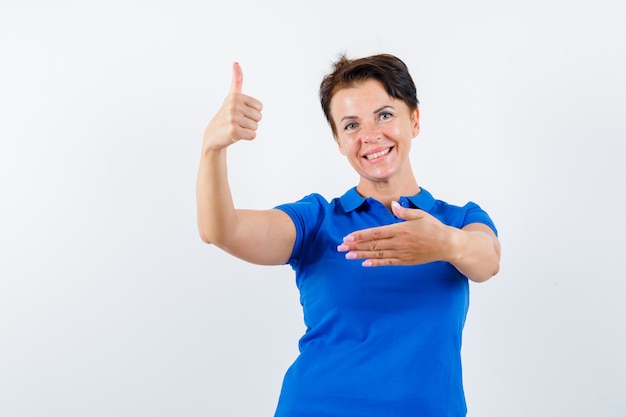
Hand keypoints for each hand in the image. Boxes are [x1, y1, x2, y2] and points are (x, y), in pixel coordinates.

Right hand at [202, 62, 262, 150]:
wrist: (213, 136)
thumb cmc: (226, 116)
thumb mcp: (231, 96)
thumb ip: (236, 80)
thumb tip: (236, 62)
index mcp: (236, 97)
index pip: (260, 107)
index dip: (252, 113)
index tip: (240, 113)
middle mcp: (233, 105)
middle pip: (259, 117)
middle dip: (250, 122)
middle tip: (237, 123)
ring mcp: (233, 118)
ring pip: (255, 127)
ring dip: (248, 130)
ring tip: (236, 128)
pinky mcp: (234, 131)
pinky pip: (252, 135)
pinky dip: (247, 137)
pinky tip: (236, 135)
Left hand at [336, 201, 454, 266]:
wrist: (447, 245)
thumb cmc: (434, 228)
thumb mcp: (421, 215)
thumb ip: (405, 212)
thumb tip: (394, 205)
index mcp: (401, 229)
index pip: (376, 232)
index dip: (360, 235)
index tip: (348, 237)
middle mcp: (399, 242)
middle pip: (373, 244)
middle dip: (355, 246)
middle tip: (340, 248)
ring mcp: (402, 253)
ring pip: (377, 254)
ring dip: (361, 255)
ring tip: (348, 256)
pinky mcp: (405, 261)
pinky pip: (387, 262)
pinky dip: (375, 263)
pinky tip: (364, 263)